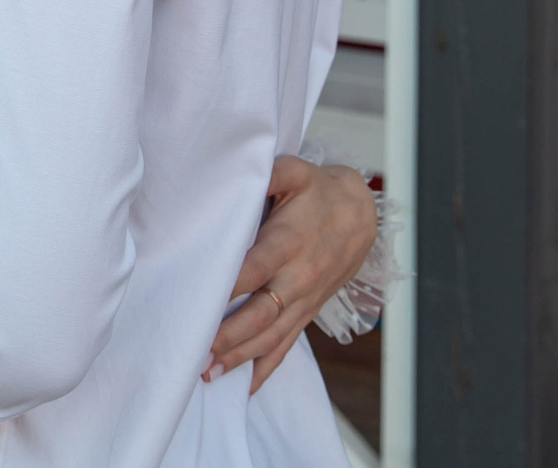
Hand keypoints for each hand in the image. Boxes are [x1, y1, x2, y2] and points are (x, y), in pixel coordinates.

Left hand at [205, 156, 379, 392]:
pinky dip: (267, 367)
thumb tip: (235, 171)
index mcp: (289, 242)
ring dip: (241, 357)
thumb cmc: (318, 191)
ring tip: (208, 373)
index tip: (196, 302)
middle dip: (229, 336)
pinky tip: (245, 387)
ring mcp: (304, 298)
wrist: (362, 215)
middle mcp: (297, 277)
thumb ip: (266, 172)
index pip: (254, 270)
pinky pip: (288, 343)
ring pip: (272, 335)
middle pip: (261, 313)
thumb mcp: (293, 171)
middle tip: (196, 352)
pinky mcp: (308, 310)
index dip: (227, 287)